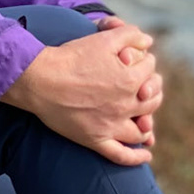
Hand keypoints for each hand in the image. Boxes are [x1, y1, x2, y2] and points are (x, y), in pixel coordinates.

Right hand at [0, 21, 162, 165]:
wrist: (40, 79)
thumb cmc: (71, 57)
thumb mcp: (104, 38)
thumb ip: (130, 35)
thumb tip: (148, 41)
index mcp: (131, 79)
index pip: (150, 69)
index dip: (143, 61)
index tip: (132, 60)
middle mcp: (126, 105)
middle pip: (153, 100)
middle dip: (151, 90)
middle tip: (143, 87)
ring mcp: (111, 125)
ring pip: (141, 129)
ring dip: (147, 123)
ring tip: (144, 119)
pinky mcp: (95, 140)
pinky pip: (121, 155)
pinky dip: (136, 158)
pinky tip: (145, 156)